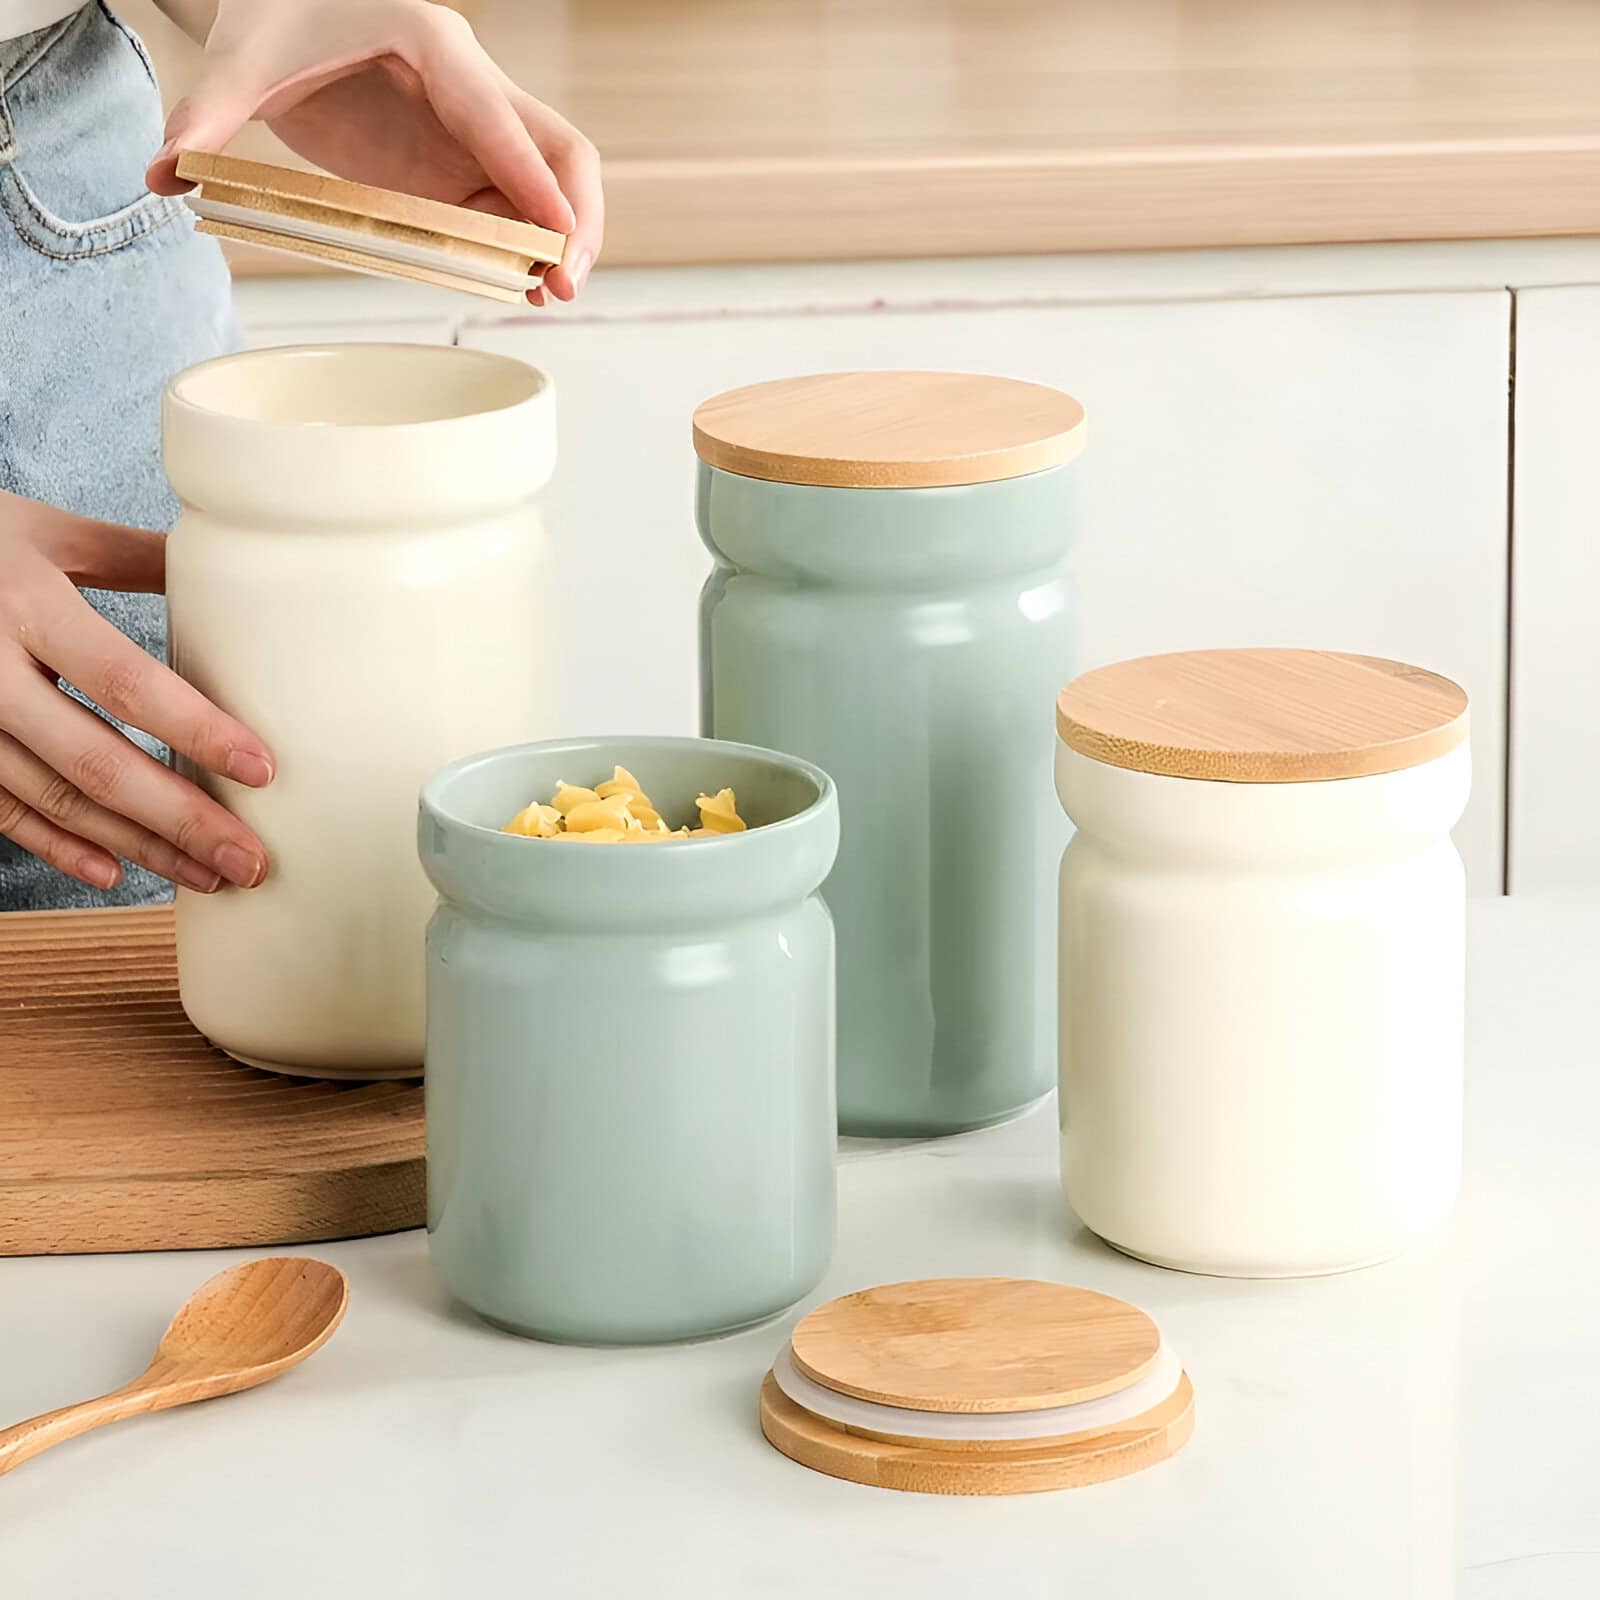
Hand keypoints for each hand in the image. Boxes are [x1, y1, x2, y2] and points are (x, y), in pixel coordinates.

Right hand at [0, 493, 272, 893]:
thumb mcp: (42, 532)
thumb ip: (130, 555)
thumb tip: (231, 571)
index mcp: (24, 605)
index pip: (124, 681)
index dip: (196, 731)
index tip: (263, 770)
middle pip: (94, 762)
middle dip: (181, 820)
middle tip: (250, 861)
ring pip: (54, 799)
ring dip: (137, 847)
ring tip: (209, 876)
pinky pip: (1, 810)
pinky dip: (59, 846)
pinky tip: (115, 872)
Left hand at [145, 0, 602, 304]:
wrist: (285, 5)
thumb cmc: (275, 14)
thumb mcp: (238, 60)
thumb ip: (206, 114)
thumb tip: (163, 172)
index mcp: (432, 42)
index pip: (498, 117)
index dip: (532, 180)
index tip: (554, 239)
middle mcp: (471, 83)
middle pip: (559, 150)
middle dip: (573, 218)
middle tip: (564, 284)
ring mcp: (472, 127)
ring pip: (550, 181)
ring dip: (559, 239)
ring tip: (548, 295)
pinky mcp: (459, 161)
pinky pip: (514, 204)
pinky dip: (526, 245)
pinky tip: (521, 284)